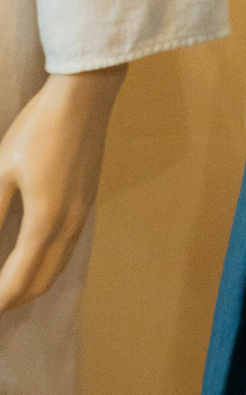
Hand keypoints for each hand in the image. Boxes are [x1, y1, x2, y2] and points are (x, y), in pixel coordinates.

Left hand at [0, 66, 126, 314]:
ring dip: (34, 282)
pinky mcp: (87, 200)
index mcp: (45, 221)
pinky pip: (68, 248)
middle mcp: (69, 225)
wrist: (86, 95)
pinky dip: (48, 264)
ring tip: (7, 286)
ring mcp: (83, 213)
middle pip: (44, 280)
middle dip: (15, 299)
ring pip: (59, 265)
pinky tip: (32, 255)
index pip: (19, 279)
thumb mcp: (4, 169)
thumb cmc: (40, 129)